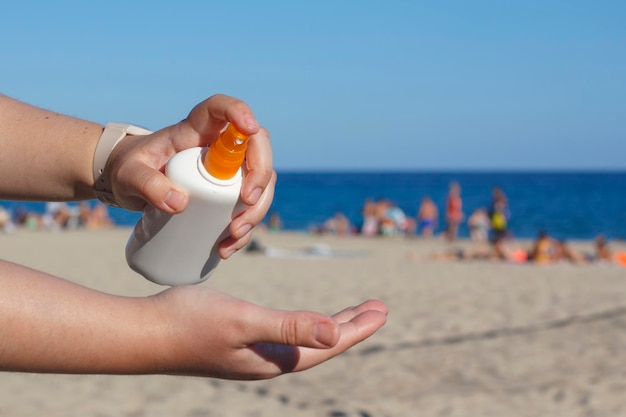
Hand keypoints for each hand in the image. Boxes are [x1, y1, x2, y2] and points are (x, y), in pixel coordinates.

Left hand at [108, 94, 275, 257]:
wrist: (129, 184)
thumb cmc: (129, 168)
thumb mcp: (129, 175)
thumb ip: (147, 184)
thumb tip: (180, 203)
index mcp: (195, 128)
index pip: (221, 108)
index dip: (240, 112)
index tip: (250, 129)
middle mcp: (219, 145)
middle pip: (256, 148)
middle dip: (260, 175)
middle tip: (247, 202)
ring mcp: (228, 169)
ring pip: (261, 180)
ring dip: (257, 209)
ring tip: (233, 235)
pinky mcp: (227, 193)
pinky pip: (249, 207)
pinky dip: (245, 229)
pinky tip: (227, 247)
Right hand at [152, 286, 387, 378]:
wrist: (142, 333)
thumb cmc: (190, 323)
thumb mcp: (245, 321)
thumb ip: (290, 327)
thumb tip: (335, 334)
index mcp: (274, 358)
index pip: (327, 345)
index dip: (357, 329)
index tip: (382, 311)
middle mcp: (268, 360)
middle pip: (321, 343)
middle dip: (351, 326)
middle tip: (378, 308)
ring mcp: (253, 353)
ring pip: (304, 338)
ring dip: (330, 324)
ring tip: (352, 313)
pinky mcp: (239, 342)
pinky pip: (285, 333)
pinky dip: (304, 323)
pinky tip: (303, 319)